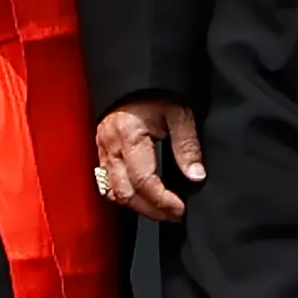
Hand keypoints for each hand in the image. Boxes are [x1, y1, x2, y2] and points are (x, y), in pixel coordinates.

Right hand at [97, 94, 204, 222]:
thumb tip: (196, 176)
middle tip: (174, 215)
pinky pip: (107, 184)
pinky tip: (144, 199)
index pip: (143, 180)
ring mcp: (102, 152)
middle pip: (124, 193)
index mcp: (128, 136)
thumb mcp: (180, 114)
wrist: (133, 82)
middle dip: (150, 210)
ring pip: (113, 192)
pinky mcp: (101, 154)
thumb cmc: (157, 94)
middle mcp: (110, 147)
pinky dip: (125, 196)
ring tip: (162, 211)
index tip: (180, 210)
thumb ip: (187, 146)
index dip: (162, 200)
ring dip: (137, 207)